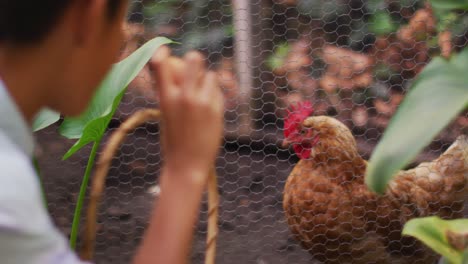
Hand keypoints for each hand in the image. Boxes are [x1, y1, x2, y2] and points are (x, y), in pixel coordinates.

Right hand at [150, 46, 223, 183]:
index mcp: (165, 97)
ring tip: (202, 101)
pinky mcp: (215, 109)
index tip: (164, 52)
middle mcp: (183, 96)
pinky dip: (215, 97)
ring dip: (207, 83)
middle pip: (194, 59)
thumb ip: (170, 93)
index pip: (159, 64)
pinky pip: (218, 92)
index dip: (162, 53)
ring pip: (210, 76)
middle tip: (194, 71)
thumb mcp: (165, 114)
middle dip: (195, 61)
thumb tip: (176, 71)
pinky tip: (209, 113)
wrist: (186, 165)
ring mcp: (201, 101)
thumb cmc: (173, 141)